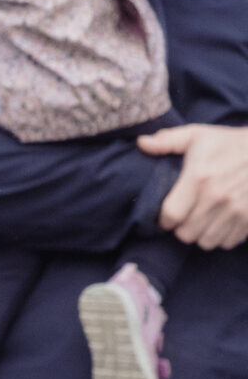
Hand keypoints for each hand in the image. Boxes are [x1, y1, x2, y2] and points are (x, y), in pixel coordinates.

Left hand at [142, 122, 247, 248]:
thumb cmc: (228, 143)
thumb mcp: (197, 135)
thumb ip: (167, 141)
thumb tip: (141, 143)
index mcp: (199, 177)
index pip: (171, 214)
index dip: (163, 219)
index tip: (164, 216)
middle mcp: (217, 197)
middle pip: (186, 234)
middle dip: (180, 228)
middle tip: (182, 219)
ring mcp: (236, 210)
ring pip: (206, 242)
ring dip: (199, 235)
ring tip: (199, 223)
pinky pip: (228, 243)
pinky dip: (220, 238)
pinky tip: (218, 224)